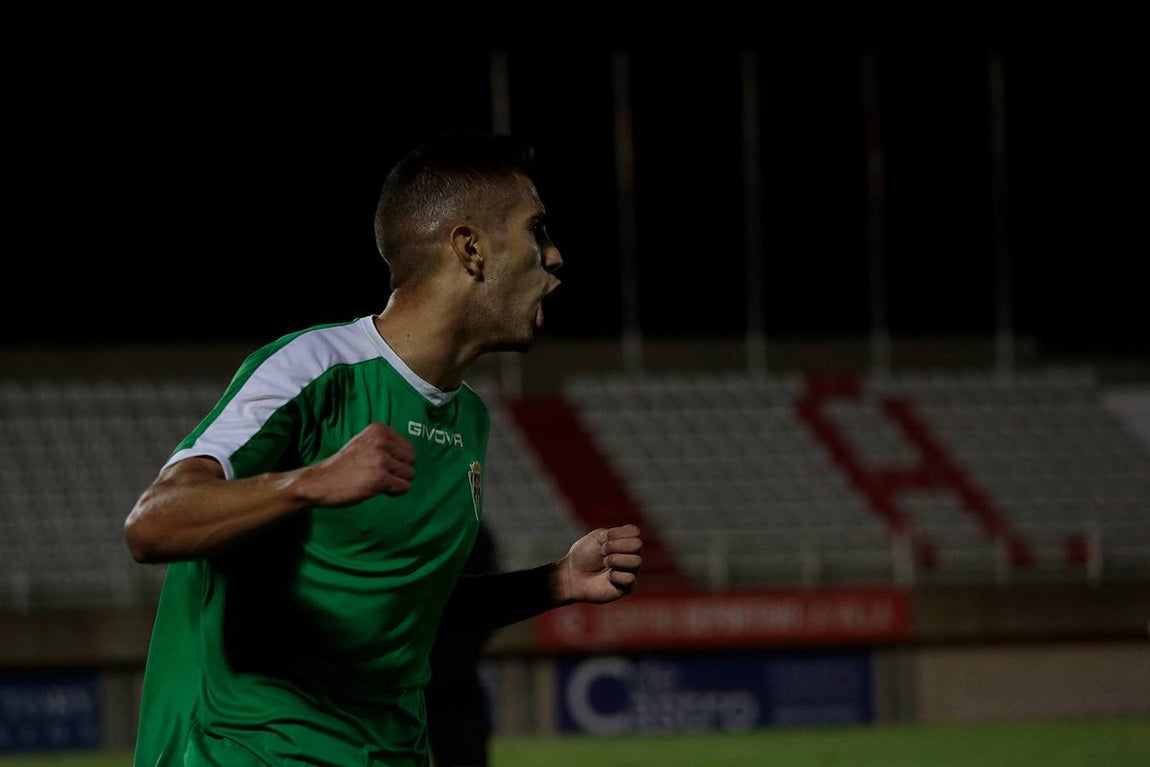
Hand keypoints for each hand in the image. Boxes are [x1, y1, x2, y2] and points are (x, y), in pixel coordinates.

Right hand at [300, 422, 415, 506]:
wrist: (320, 481)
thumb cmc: (343, 465)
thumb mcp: (363, 442)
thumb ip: (385, 443)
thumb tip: (410, 454)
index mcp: (378, 430)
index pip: (408, 447)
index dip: (397, 460)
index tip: (381, 464)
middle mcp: (381, 441)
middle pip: (411, 460)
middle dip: (400, 471)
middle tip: (380, 474)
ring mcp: (381, 459)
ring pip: (409, 474)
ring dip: (397, 482)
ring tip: (377, 482)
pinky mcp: (380, 478)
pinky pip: (404, 487)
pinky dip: (395, 492)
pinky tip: (379, 490)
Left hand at [556, 524, 642, 603]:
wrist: (573, 576)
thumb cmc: (583, 556)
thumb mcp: (596, 537)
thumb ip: (612, 534)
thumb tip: (626, 541)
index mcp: (625, 541)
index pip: (635, 532)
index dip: (618, 533)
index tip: (604, 538)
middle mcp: (632, 555)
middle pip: (638, 544)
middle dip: (616, 546)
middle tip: (602, 552)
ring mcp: (631, 571)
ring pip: (636, 561)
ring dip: (615, 560)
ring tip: (605, 563)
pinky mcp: (628, 587)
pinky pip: (630, 578)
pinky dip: (615, 576)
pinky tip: (607, 578)